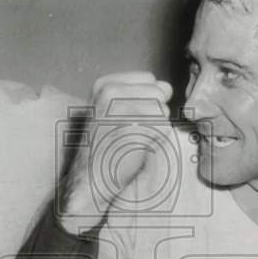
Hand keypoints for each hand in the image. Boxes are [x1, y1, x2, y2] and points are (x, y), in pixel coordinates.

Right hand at [60, 71, 172, 230]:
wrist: (90, 179)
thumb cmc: (104, 147)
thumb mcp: (111, 109)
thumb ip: (140, 93)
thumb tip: (167, 87)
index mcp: (104, 84)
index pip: (150, 79)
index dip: (146, 100)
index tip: (125, 117)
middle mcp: (111, 92)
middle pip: (159, 93)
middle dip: (153, 112)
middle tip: (129, 130)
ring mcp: (123, 108)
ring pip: (163, 110)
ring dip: (155, 127)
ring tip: (132, 139)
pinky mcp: (136, 127)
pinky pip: (164, 127)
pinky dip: (156, 139)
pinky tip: (136, 147)